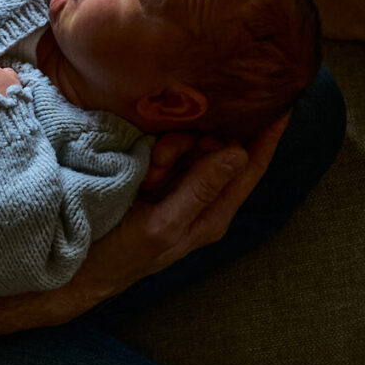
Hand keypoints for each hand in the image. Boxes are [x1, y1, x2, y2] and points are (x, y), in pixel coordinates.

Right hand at [60, 113, 287, 307]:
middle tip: (162, 162)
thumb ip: (200, 189)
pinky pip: (166, 148)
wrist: (80, 264)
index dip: (269, 135)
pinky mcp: (157, 176)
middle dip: (195, 143)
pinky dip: (155, 151)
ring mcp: (179, 184)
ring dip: (169, 149)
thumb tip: (239, 153)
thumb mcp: (163, 224)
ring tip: (146, 173)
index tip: (283, 101)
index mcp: (215, 212)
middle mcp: (203, 195)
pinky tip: (140, 170)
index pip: (252, 166)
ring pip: (191, 143)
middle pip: (217, 147)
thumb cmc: (122, 254)